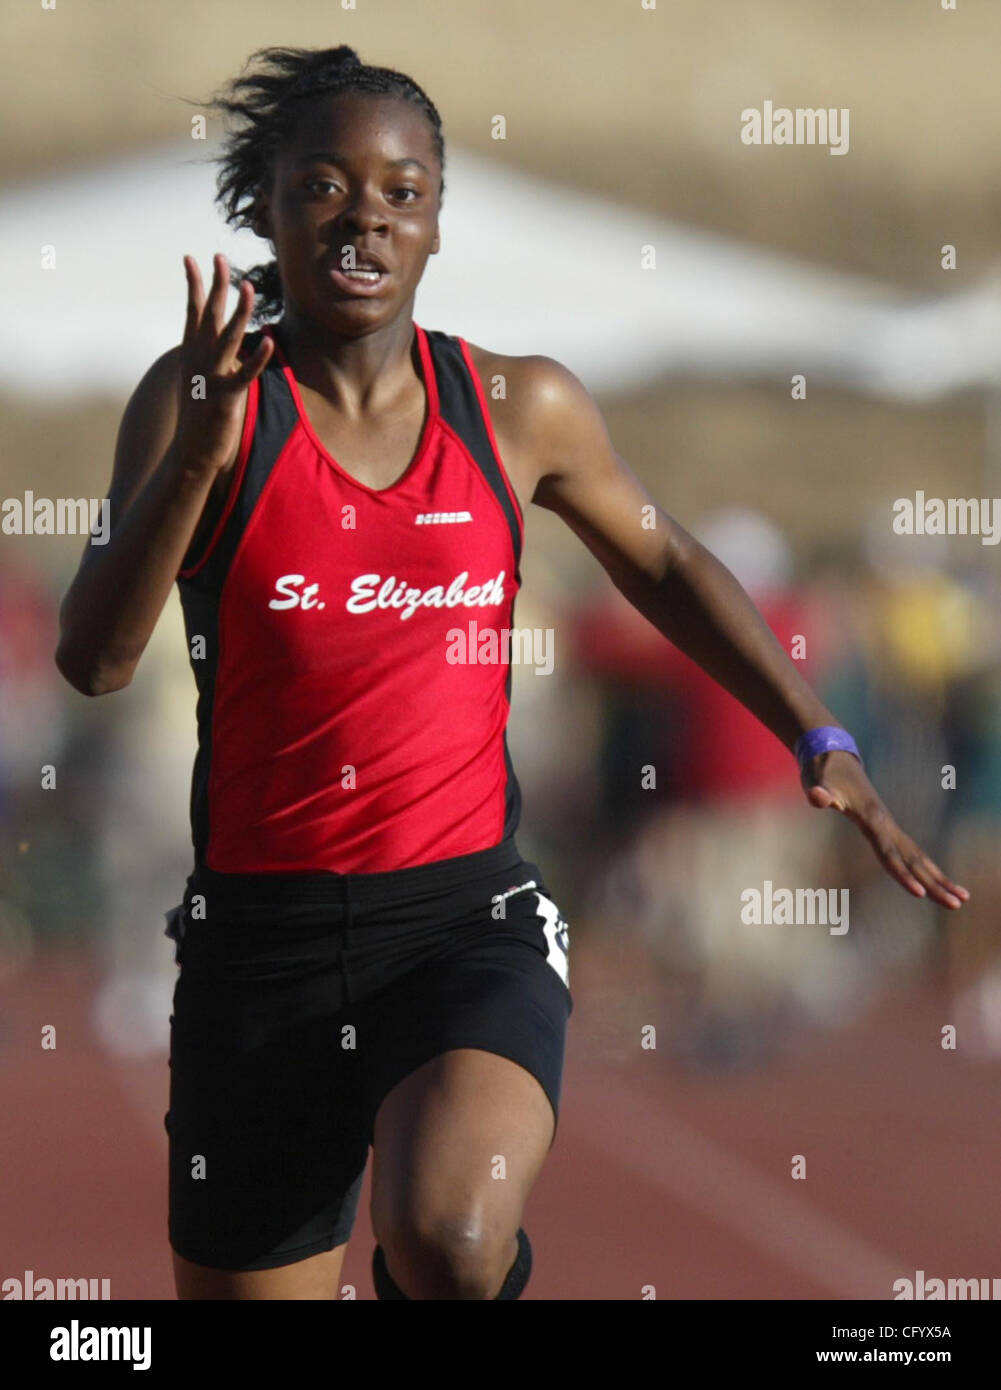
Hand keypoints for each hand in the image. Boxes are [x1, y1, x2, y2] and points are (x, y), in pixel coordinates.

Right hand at [175, 253, 273, 468]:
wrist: (189, 454)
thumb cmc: (198, 419)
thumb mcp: (198, 383)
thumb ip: (208, 360)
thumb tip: (220, 344)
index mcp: (190, 356)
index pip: (192, 312)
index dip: (193, 285)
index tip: (191, 258)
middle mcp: (197, 362)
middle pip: (209, 316)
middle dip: (216, 286)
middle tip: (221, 257)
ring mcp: (211, 379)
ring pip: (227, 339)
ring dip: (239, 312)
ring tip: (248, 287)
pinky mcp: (226, 399)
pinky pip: (244, 375)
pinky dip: (256, 359)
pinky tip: (269, 342)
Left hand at [801, 750, 970, 908]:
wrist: (836, 761)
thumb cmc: (824, 776)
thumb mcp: (817, 783)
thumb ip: (819, 793)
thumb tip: (818, 796)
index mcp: (872, 818)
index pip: (889, 853)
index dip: (902, 874)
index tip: (919, 894)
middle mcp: (887, 825)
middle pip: (913, 860)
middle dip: (934, 883)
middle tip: (957, 905)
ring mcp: (890, 828)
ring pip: (919, 858)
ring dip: (940, 879)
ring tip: (962, 899)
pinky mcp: (889, 830)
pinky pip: (912, 854)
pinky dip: (927, 870)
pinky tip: (940, 884)